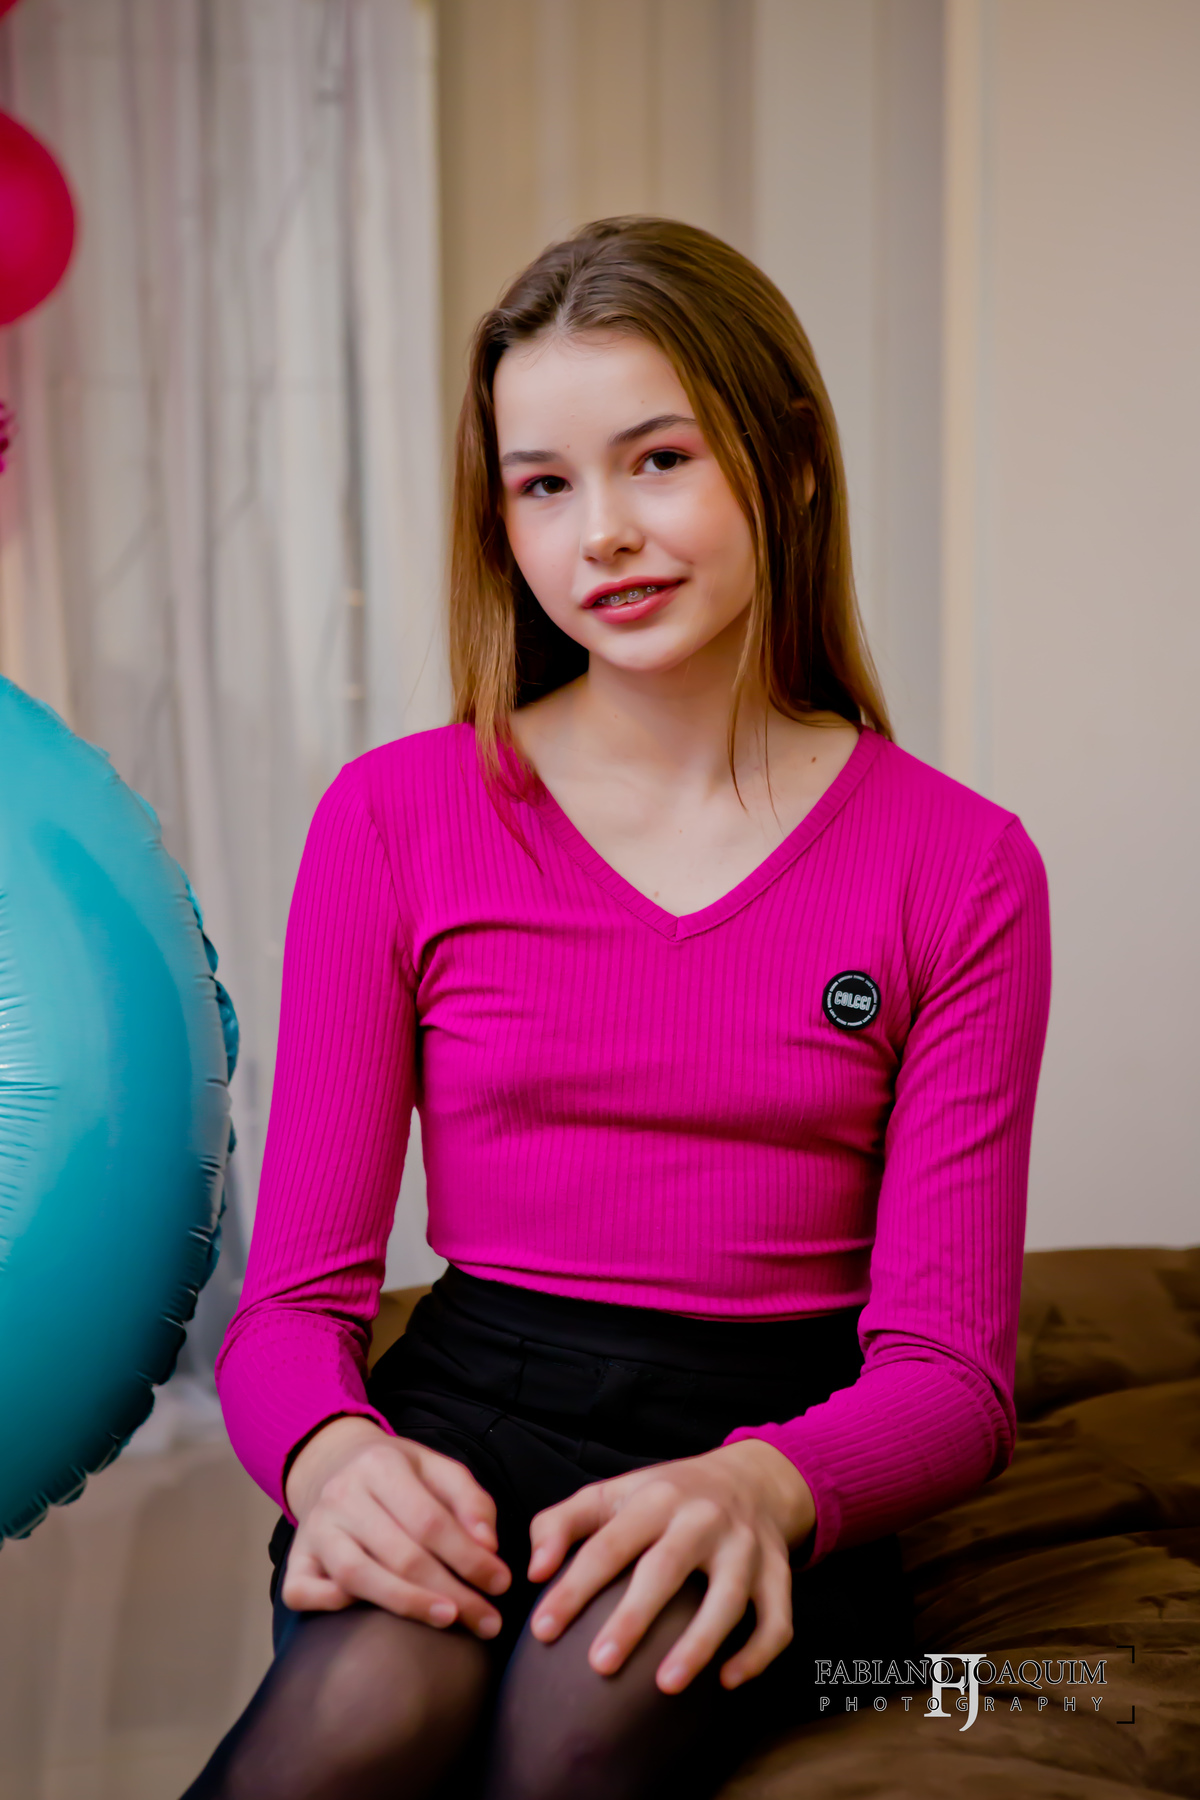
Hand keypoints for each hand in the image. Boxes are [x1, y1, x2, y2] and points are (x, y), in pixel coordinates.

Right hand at [281, 1415, 511, 1636]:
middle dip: (452, 1592)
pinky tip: (371, 1616)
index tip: (500, 1584)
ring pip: (358, 1577)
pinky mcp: (295, 1559)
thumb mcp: (437, 1468)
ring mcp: (314, 1529)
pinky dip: (332, 1606)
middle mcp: (342, 1495)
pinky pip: (304, 1592)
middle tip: (488, 1620)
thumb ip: (470, 1500)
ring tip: (450, 1621)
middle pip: (400, 1554)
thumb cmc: (398, 1476)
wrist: (334, 1463)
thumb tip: (488, 1546)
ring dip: (408, 1605)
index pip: (430, 1521)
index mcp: (380, 1465)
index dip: (469, 1558)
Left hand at [525, 1439, 814, 1694]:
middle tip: (599, 1666)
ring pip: (727, 1598)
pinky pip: (776, 1619)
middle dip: (633, 1618)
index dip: (574, 1588)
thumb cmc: (665, 1497)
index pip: (608, 1544)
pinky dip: (758, 1653)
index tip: (543, 1630)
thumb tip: (534, 1571)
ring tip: (664, 1686)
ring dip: (698, 1643)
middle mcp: (703, 1519)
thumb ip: (562, 1523)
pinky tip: (728, 1682)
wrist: (751, 1478)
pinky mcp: (777, 1574)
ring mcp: (746, 1547)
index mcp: (655, 1498)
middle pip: (666, 1568)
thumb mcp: (612, 1493)